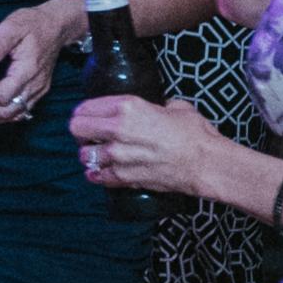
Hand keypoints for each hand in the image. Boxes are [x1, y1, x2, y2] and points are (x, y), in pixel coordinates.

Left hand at [0, 0, 85, 124]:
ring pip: (15, 114)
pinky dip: (2, 116)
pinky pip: (21, 110)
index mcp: (28, 70)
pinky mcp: (38, 90)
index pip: (4, 96)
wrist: (56, 26)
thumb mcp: (13, 25)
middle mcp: (36, 84)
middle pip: (9, 111)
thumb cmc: (32, 23)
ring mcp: (38, 89)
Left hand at [72, 88, 232, 201]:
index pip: (86, 107)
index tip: (87, 116)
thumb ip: (157, 106)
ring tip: (98, 154)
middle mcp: (118, 129)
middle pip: (77, 128)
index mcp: (128, 107)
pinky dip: (97, 175)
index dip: (84, 112)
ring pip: (84, 155)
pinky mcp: (124, 176)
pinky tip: (101, 171)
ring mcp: (119, 155)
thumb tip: (157, 107)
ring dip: (89, 155)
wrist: (206, 163)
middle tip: (90, 135)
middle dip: (80, 132)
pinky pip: (98, 176)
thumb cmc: (195, 134)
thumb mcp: (176, 107)